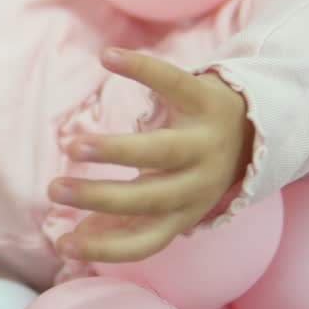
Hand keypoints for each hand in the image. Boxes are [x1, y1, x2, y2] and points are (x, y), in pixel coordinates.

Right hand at [48, 48, 253, 262]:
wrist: (253, 126)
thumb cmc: (190, 168)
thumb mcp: (167, 200)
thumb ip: (122, 220)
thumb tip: (71, 241)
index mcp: (186, 212)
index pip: (147, 242)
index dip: (105, 249)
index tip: (60, 244)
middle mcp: (201, 182)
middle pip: (150, 197)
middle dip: (100, 196)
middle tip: (55, 189)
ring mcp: (205, 141)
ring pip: (160, 151)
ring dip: (114, 150)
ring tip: (71, 145)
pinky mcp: (206, 99)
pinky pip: (172, 82)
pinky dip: (140, 68)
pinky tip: (106, 58)